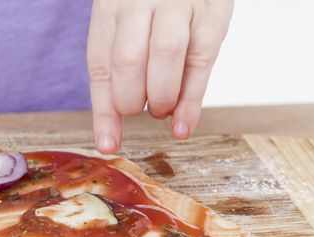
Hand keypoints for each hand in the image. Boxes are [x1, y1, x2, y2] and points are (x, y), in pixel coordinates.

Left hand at [88, 0, 233, 153]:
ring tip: (161, 111)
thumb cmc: (151, 5)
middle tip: (139, 110)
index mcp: (110, 7)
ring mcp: (178, 4)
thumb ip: (119, 67)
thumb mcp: (125, 24)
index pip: (101, 65)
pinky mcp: (212, 12)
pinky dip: (191, 101)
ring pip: (165, 55)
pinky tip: (183, 125)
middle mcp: (140, 1)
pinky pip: (201, 60)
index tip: (108, 146)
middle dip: (132, 100)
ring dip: (162, 97)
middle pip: (128, 59)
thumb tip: (112, 131)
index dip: (104, 111)